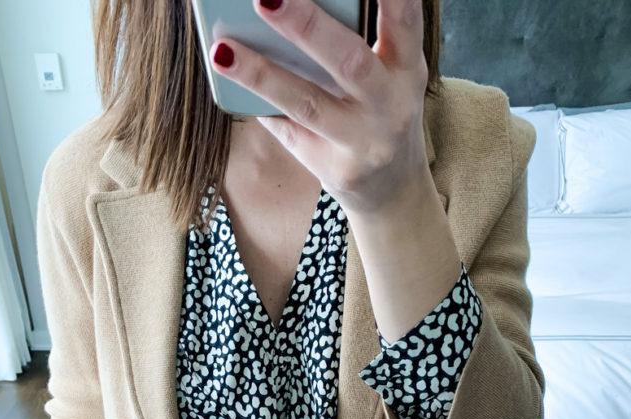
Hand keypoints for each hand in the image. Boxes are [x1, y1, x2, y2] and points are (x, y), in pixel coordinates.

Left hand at [209, 0, 430, 215]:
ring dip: (262, 75)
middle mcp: (390, 105)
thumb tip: (285, 7)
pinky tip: (232, 84)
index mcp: (406, 68)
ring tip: (224, 51)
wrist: (392, 188)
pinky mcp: (334, 167)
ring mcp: (362, 141)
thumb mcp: (390, 73)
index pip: (405, 21)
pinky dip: (260, 105)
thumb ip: (359, 40)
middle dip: (306, 26)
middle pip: (349, 62)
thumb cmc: (382, 112)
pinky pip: (288, 131)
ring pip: (307, 103)